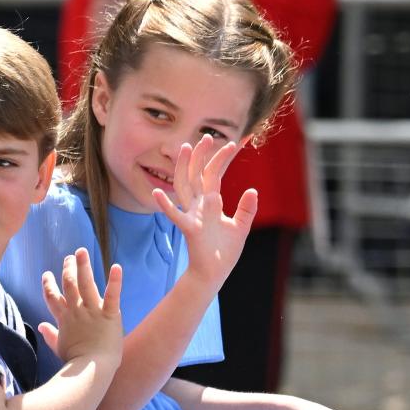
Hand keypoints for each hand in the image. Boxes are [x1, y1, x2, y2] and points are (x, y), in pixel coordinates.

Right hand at [38, 247, 122, 365]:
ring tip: (81, 251)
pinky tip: (116, 267)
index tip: (47, 274)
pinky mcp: (109, 314)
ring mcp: (92, 311)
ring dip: (83, 266)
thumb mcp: (59, 347)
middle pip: (69, 285)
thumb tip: (41, 326)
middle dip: (68, 269)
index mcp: (64, 318)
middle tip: (69, 257)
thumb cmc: (75, 361)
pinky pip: (112, 295)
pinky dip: (115, 280)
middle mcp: (76, 310)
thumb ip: (50, 334)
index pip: (52, 297)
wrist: (91, 369)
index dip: (48, 285)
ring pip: (86, 283)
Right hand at [154, 134, 257, 290]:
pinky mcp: (189, 229)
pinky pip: (175, 216)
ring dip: (184, 168)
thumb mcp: (240, 227)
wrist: (214, 274)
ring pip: (185, 186)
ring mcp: (192, 215)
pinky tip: (157, 193)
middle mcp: (199, 205)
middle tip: (207, 136)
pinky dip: (165, 205)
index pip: (215, 174)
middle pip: (197, 174)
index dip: (223, 158)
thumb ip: (246, 209)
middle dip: (202, 155)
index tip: (235, 142)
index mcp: (211, 203)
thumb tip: (252, 190)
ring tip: (185, 148)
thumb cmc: (224, 252)